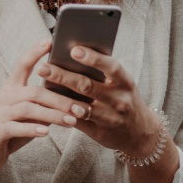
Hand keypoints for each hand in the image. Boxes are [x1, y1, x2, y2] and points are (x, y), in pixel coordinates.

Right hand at [0, 38, 91, 178]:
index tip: (49, 41)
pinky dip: (32, 129)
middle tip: (80, 107)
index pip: (21, 65)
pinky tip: (46, 132)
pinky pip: (15, 127)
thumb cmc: (10, 130)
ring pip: (27, 109)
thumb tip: (72, 98)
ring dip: (52, 115)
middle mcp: (2, 97)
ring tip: (71, 121)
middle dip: (59, 99)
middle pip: (33, 92)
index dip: (34, 52)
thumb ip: (42, 104)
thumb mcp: (27, 114)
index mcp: (10, 88)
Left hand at [36, 45, 159, 155]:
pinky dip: (62, 114)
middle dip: (63, 76)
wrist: (140, 132)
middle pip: (88, 86)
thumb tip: (71, 52)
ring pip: (81, 107)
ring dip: (60, 98)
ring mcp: (110, 118)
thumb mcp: (120, 83)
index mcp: (125, 82)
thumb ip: (102, 71)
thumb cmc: (122, 97)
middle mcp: (119, 100)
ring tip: (42, 87)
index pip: (111, 67)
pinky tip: (47, 106)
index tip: (73, 49)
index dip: (93, 58)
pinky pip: (78, 123)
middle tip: (42, 68)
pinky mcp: (100, 133)